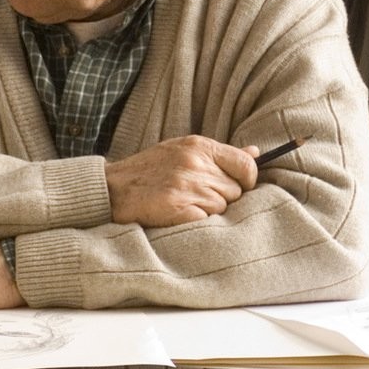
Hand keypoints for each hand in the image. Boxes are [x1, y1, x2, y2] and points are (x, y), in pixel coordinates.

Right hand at [106, 135, 259, 226]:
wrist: (112, 189)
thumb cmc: (150, 171)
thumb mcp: (183, 150)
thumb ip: (220, 154)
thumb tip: (256, 154)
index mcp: (199, 146)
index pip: (246, 165)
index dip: (248, 180)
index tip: (239, 186)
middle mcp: (195, 163)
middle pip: (235, 191)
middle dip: (222, 197)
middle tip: (196, 196)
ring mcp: (186, 186)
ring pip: (221, 208)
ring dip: (207, 211)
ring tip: (184, 204)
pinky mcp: (177, 208)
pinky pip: (206, 221)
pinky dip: (195, 222)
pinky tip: (179, 214)